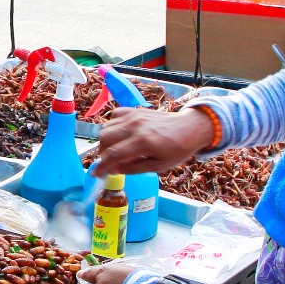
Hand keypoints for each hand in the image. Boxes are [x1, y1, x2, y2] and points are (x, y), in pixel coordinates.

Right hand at [90, 106, 215, 177]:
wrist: (189, 128)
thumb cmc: (177, 149)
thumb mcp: (158, 166)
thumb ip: (134, 168)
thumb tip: (114, 170)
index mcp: (143, 142)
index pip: (113, 154)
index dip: (101, 166)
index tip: (95, 173)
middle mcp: (135, 126)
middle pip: (104, 138)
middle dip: (102, 153)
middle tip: (108, 161)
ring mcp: (134, 116)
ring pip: (107, 127)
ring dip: (105, 140)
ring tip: (114, 149)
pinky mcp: (135, 110)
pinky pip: (114, 116)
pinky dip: (112, 126)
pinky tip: (120, 134)